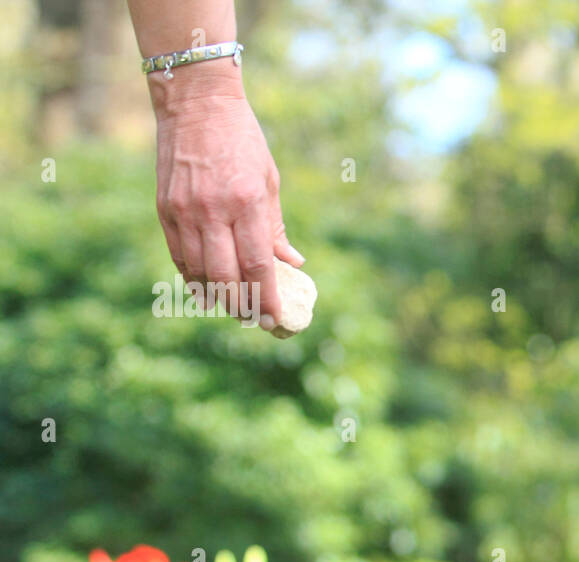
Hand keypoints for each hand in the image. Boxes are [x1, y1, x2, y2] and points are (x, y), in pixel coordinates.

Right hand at [153, 85, 303, 332]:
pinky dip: (193, 277)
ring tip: (231, 308)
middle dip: (241, 305)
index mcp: (247, 202)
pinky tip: (205, 289)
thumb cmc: (243, 141)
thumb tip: (293, 263)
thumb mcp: (269, 180)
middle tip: (253, 319)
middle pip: (226, 276)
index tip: (274, 319)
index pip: (258, 265)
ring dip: (216, 296)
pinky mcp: (164, 208)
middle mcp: (213, 210)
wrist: (196, 103)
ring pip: (199, 271)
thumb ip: (276, 227)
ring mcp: (185, 211)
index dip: (266, 298)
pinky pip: (179, 255)